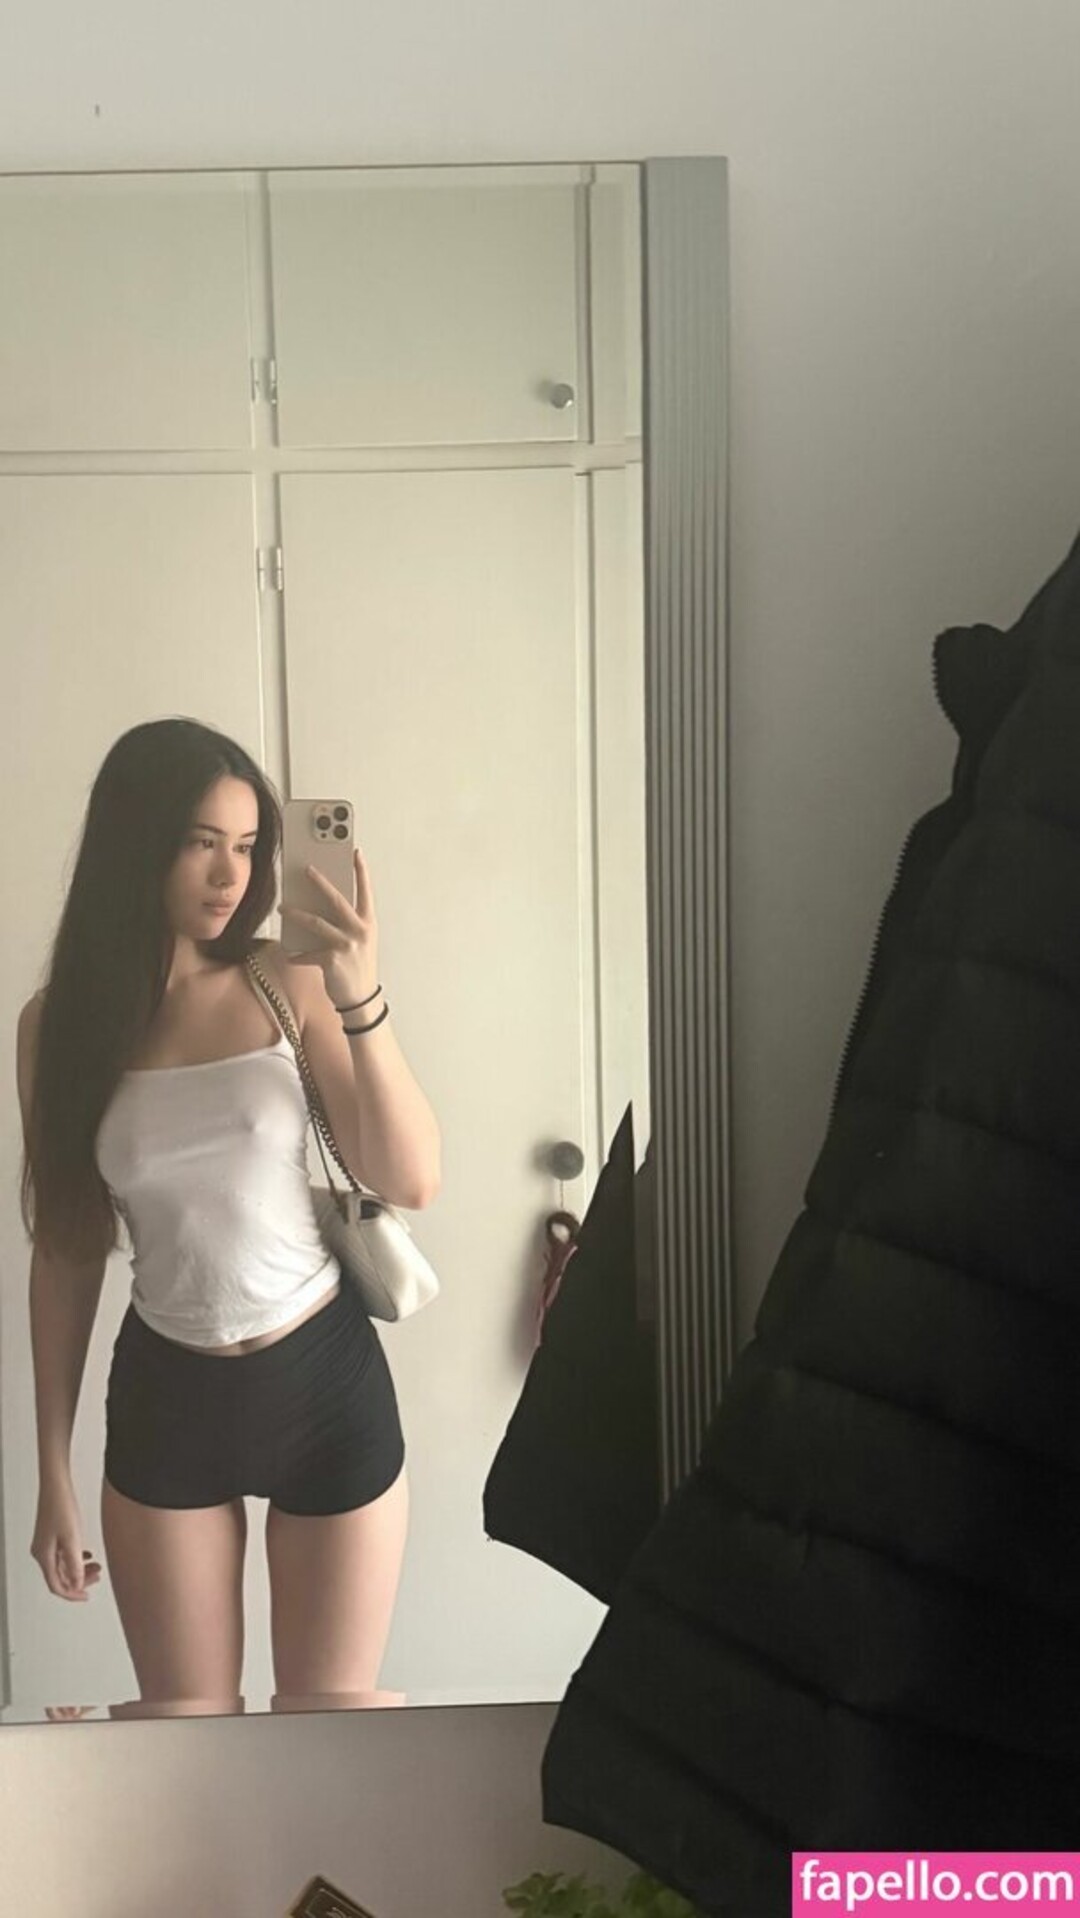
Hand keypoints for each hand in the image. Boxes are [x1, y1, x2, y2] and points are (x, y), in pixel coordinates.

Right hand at [31, 1485, 102, 1602]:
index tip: (86, 1596)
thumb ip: (75, 1563)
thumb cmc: (60, 1506)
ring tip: (96, 1566)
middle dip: (79, 1580)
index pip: (56, 1585)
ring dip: (80, 1568)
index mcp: (43, 1555)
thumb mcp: (71, 1538)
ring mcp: (46, 1543)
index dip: (72, 1593)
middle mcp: (42, 1551)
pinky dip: (76, 1557)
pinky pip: (63, 1554)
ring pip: (63, 1565)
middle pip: (60, 1576)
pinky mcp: (52, 1535)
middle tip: (96, 1577)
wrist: (56, 1484)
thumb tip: (77, 1583)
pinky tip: (87, 1554)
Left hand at [280, 847, 379, 1008]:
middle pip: (336, 900)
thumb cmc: (359, 967)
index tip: (355, 852)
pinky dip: (297, 955)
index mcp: (368, 923)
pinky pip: (308, 953)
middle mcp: (359, 930)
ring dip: (296, 914)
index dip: (361, 871)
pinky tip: (290, 956)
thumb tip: (321, 909)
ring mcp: (346, 945)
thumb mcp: (360, 942)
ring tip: (282, 908)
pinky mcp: (331, 960)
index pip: (365, 891)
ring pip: (315, 922)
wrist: (362, 999)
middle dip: (320, 882)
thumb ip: (346, 925)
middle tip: (306, 869)